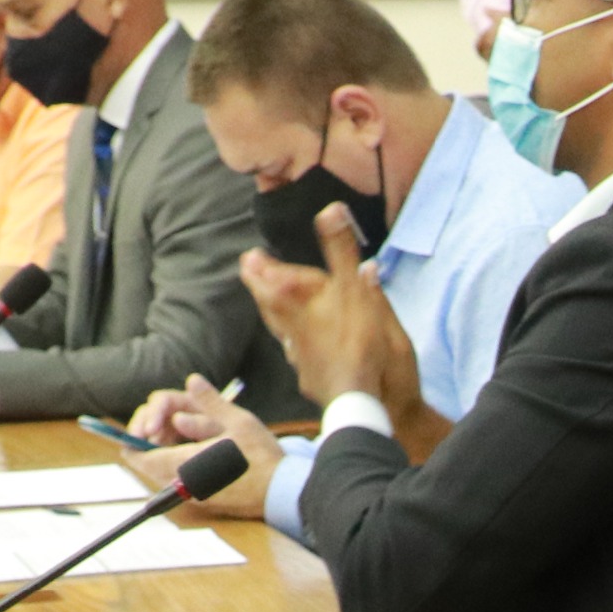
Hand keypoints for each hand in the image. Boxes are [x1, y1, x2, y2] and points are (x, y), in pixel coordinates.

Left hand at [126, 379, 273, 513]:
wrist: (283, 493)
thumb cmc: (262, 458)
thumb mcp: (238, 422)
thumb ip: (210, 402)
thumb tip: (192, 381)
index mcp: (183, 462)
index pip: (136, 454)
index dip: (134, 436)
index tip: (149, 424)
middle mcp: (181, 482)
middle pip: (146, 461)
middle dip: (153, 437)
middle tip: (170, 422)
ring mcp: (191, 493)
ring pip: (161, 470)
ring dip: (167, 448)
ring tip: (189, 431)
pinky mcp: (203, 497)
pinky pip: (178, 479)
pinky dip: (180, 460)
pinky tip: (200, 448)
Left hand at [245, 203, 416, 413]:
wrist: (362, 402)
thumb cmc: (363, 347)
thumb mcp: (360, 292)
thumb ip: (342, 252)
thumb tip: (330, 209)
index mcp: (301, 304)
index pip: (279, 281)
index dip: (267, 268)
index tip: (250, 257)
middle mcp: (295, 329)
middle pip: (271, 304)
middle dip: (261, 286)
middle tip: (249, 272)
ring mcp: (301, 356)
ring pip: (281, 330)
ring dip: (272, 313)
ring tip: (267, 302)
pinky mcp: (311, 377)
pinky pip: (296, 353)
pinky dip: (291, 341)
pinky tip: (292, 344)